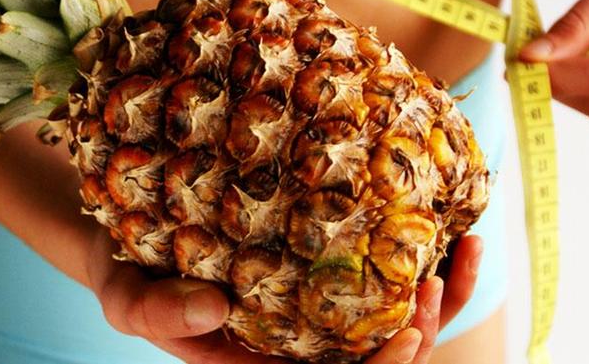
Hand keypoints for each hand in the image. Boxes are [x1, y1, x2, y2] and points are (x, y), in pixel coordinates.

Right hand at [86, 228, 482, 363]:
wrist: (135, 237)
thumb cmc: (129, 275)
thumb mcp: (126, 298)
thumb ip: (157, 313)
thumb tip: (214, 310)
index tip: (406, 334)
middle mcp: (299, 346)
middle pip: (376, 359)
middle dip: (419, 336)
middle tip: (434, 286)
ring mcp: (316, 309)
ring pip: (393, 322)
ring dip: (437, 301)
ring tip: (461, 250)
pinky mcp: (324, 270)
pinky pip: (384, 280)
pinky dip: (429, 267)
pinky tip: (459, 238)